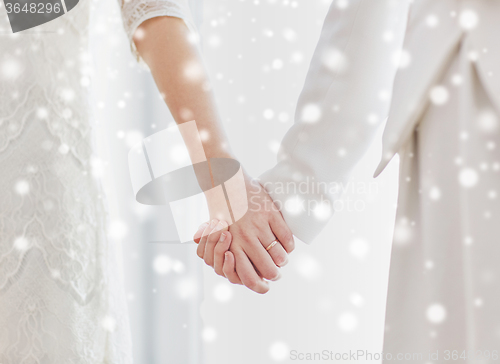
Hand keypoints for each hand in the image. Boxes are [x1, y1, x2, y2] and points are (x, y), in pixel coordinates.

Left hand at [194, 172, 294, 293]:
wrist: (225, 184)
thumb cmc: (223, 214)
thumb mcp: (220, 238)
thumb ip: (230, 256)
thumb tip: (246, 275)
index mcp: (232, 247)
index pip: (248, 278)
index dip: (260, 287)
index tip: (265, 284)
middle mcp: (246, 239)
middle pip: (269, 271)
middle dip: (275, 275)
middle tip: (276, 271)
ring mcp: (259, 226)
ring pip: (280, 256)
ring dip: (283, 260)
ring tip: (281, 257)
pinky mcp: (270, 213)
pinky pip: (287, 239)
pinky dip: (289, 245)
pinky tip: (285, 244)